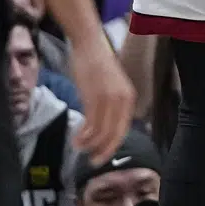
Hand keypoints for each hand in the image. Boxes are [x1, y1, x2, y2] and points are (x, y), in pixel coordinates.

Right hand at [69, 38, 134, 158]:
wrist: (89, 44)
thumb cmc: (97, 64)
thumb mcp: (111, 87)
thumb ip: (111, 105)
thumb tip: (103, 128)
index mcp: (129, 98)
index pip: (123, 130)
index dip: (112, 146)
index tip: (102, 156)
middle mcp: (122, 100)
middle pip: (113, 134)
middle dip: (103, 151)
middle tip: (92, 161)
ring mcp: (108, 98)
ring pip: (100, 131)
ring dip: (88, 143)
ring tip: (79, 147)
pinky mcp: (93, 96)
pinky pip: (90, 123)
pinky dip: (83, 134)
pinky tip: (76, 138)